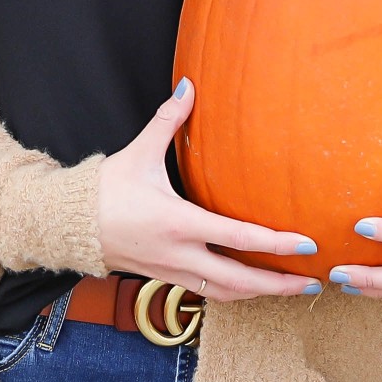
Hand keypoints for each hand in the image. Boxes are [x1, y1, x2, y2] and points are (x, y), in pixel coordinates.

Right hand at [97, 79, 323, 302]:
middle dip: (278, 286)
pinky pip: (207, 293)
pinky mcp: (165, 277)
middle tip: (312, 284)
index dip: (277, 244)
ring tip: (289, 290)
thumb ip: (168, 121)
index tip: (307, 245)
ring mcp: (171, 271)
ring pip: (224, 293)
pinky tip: (252, 287)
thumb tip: (188, 86)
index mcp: (178, 222)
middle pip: (239, 281)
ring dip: (259, 295)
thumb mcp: (139, 153)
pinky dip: (234, 293)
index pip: (238, 238)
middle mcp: (178, 253)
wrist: (68, 225)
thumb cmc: (105, 189)